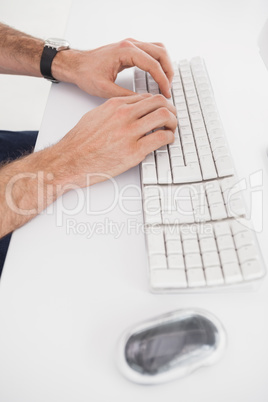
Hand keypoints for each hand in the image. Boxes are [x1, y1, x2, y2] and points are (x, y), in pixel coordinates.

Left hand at [53, 39, 173, 98]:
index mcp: (125, 51)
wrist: (76, 65)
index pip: (153, 64)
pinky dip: (158, 63)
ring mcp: (131, 45)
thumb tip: (143, 102)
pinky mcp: (130, 49)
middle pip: (161, 53)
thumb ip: (126, 95)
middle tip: (168, 89)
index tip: (166, 93)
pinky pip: (151, 52)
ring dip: (165, 65)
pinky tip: (157, 76)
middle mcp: (130, 44)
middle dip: (168, 72)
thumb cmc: (86, 74)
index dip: (162, 80)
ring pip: (158, 50)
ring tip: (166, 83)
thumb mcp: (105, 90)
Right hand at [54, 94, 176, 186]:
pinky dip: (169, 138)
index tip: (162, 110)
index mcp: (114, 105)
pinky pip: (161, 138)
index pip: (146, 97)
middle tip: (172, 118)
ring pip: (164, 117)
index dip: (159, 103)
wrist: (69, 161)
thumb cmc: (79, 142)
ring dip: (173, 123)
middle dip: (170, 109)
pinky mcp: (134, 151)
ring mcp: (129, 132)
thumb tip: (129, 111)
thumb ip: (114, 112)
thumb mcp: (95, 117)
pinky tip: (167, 141)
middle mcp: (123, 115)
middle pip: (159, 102)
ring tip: (171, 130)